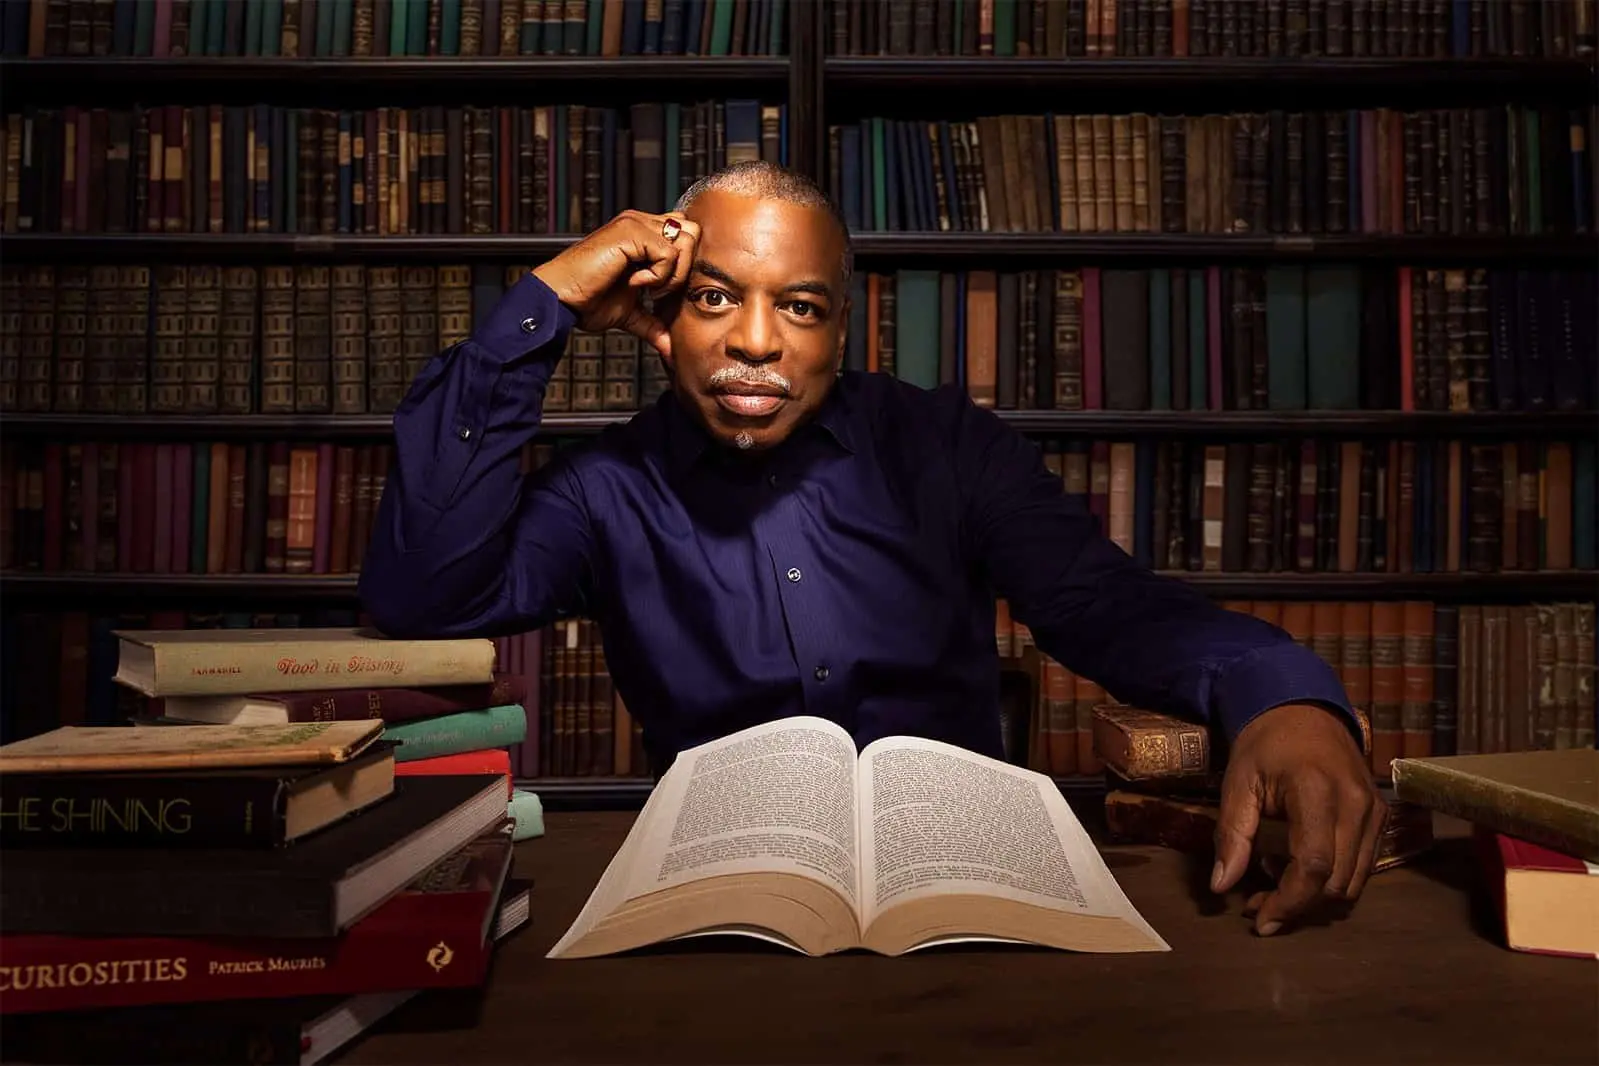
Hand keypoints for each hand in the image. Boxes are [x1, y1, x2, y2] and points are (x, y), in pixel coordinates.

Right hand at [532, 210, 701, 355]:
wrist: (561, 299)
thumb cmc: (587, 300)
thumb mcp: (630, 313)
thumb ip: (653, 323)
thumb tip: (671, 348)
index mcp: (643, 235)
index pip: (686, 236)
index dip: (685, 264)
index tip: (662, 292)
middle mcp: (641, 223)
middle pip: (693, 233)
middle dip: (685, 266)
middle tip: (658, 290)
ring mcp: (635, 224)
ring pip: (685, 240)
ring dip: (672, 272)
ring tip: (647, 287)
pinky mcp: (629, 232)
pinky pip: (668, 252)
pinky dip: (658, 275)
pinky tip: (634, 283)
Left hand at [1209, 703, 1385, 935]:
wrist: (1303, 709)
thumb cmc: (1265, 744)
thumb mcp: (1238, 782)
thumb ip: (1231, 835)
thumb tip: (1221, 887)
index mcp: (1317, 791)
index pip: (1312, 866)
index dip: (1288, 901)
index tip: (1259, 920)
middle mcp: (1356, 804)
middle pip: (1335, 882)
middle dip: (1296, 904)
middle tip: (1256, 901)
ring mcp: (1374, 811)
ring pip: (1354, 882)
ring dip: (1315, 897)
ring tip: (1274, 881)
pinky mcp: (1380, 816)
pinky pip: (1363, 866)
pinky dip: (1332, 879)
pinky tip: (1299, 864)